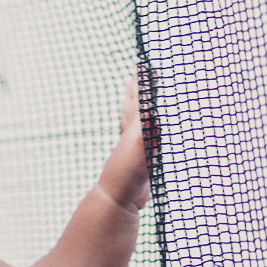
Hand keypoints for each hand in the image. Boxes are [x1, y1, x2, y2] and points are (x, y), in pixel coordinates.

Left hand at [97, 72, 155, 211]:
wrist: (115, 200)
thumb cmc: (128, 177)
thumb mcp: (140, 152)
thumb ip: (147, 132)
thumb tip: (151, 111)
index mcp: (134, 129)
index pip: (140, 100)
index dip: (143, 84)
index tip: (144, 65)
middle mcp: (130, 135)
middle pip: (132, 106)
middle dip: (136, 90)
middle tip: (137, 72)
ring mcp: (132, 148)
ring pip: (132, 121)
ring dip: (134, 106)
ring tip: (132, 96)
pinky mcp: (137, 161)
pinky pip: (140, 139)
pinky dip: (141, 131)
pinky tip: (142, 134)